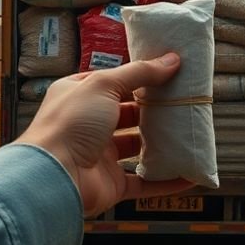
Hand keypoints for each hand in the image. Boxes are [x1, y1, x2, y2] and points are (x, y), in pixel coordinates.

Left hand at [17, 53, 195, 216]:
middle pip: (126, 114)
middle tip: (182, 100)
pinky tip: (189, 174)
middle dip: (152, 109)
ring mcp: (99, 156)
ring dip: (160, 142)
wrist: (55, 176)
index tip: (166, 72)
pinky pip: (144, 182)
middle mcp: (87, 125)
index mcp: (78, 97)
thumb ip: (139, 73)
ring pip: (136, 147)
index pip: (111, 83)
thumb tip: (171, 60)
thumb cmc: (71, 123)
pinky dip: (166, 181)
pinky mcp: (112, 184)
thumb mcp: (103, 84)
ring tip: (187, 131)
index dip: (136, 77)